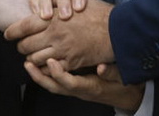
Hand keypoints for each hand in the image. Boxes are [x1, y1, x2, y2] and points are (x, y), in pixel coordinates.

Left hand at [5, 0, 114, 70]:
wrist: (117, 30)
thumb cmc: (99, 13)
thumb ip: (59, 1)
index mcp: (54, 17)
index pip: (24, 25)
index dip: (12, 31)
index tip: (8, 34)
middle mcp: (55, 34)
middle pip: (26, 45)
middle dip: (21, 46)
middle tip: (21, 46)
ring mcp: (62, 50)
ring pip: (35, 59)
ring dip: (31, 59)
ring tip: (31, 56)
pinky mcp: (71, 63)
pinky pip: (50, 69)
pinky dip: (44, 68)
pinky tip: (45, 64)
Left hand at [24, 60, 142, 111]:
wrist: (130, 96)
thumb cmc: (127, 86)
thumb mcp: (124, 78)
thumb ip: (113, 73)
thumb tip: (102, 68)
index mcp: (91, 88)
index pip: (70, 84)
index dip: (59, 74)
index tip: (51, 62)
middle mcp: (81, 90)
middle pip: (55, 87)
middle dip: (40, 77)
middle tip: (28, 64)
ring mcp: (77, 89)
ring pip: (54, 86)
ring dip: (40, 75)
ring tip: (28, 62)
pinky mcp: (77, 86)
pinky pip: (58, 83)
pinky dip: (47, 74)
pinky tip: (41, 63)